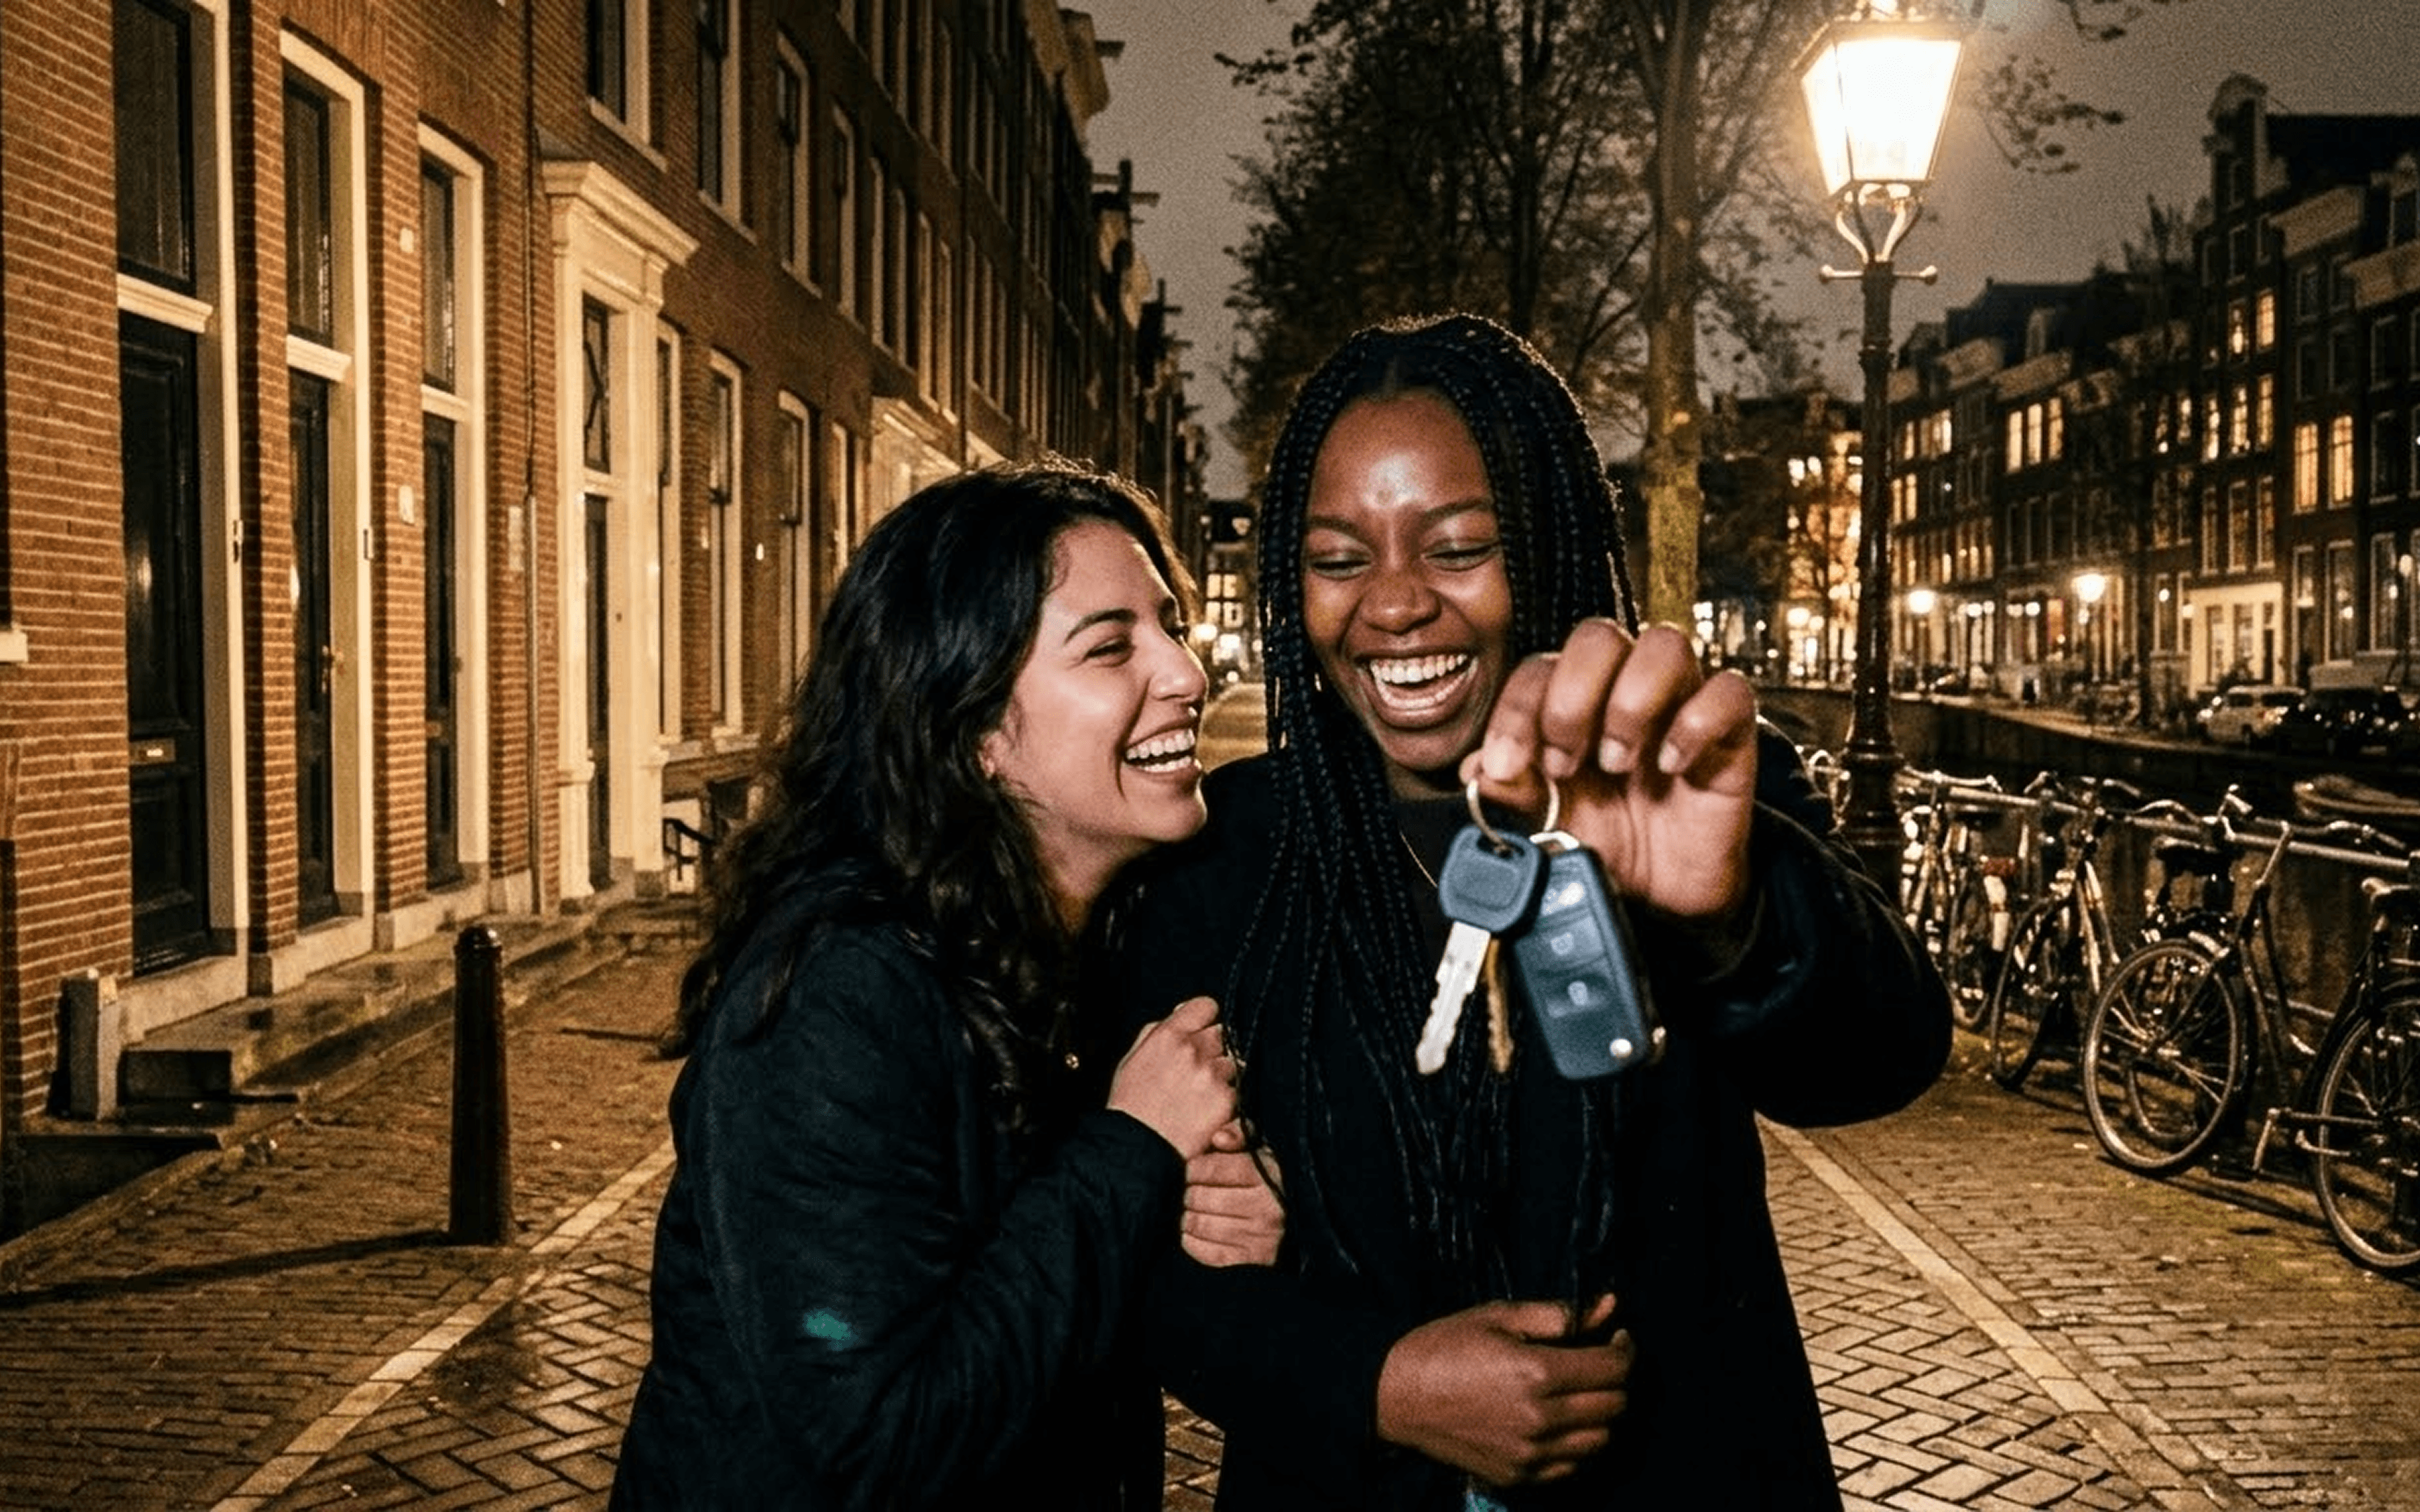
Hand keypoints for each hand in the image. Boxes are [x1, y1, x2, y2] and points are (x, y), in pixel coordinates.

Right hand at [1106, 996, 1235, 1161]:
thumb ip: (1157, 1030)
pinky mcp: (1227, 1101)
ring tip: (1201, 1096)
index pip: (1206, 1006)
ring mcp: (1213, 1075)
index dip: (1204, 1020)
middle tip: (1198, 1072)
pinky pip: (1239, 1089)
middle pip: (1223, 1033)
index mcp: (1169, 1035)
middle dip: (1213, 1049)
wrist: (1136, 1151)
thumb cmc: (1131, 1106)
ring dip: (1224, 1075)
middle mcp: (1193, 1050)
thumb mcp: (1132, 1059)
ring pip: (1234, 1061)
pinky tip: (1209, 1112)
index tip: (1199, 1035)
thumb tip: (1182, 1011)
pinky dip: (1229, 1100)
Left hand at [1180, 1121, 1284, 1266]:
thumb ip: (1241, 1133)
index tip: (1194, 1170)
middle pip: (1201, 1198)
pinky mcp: (1254, 1261)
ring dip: (1188, 1217)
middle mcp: (1268, 1207)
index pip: (1211, 1168)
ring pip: (1200, 1225)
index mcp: (1269, 1174)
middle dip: (1190, 1193)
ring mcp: (1262, 1238)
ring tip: (1192, 1211)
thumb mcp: (1263, 1147)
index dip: (1195, 1168)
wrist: (1303, 1223)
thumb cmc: (1273, 1178)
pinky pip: (1207, 1253)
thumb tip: (1218, 1139)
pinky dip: (1192, 1242)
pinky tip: (1195, 1232)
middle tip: (1191, 1192)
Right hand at [1375, 1295, 1630, 1485]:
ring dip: (1601, 1413)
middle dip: (1616, 1379)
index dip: (1625, 1347)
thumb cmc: (1445, 1346)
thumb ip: (1558, 1314)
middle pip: (1615, 1406)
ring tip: (1579, 1391)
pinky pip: (1573, 1465)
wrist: (1396, 1395)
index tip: (1617, 1335)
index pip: (1614, 1368)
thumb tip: (1608, 1306)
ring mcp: (1530, 1453)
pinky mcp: (1519, 1474)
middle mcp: (1541, 1419)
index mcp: (1538, 1373)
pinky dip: (1578, 1443)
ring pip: (1600, 1440)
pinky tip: (1559, 1420)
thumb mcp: (1499, 1315)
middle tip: (1598, 1360)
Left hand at [1463, 620, 1755, 921]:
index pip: (1539, 668)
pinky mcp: (1731, 731)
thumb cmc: (1604, 843)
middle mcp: (1625, 688)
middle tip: (1565, 764)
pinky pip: (1729, 690)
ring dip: (1631, 702)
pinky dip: (1696, 722)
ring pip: (1665, 644)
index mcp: (1574, 701)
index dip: (1515, 711)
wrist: (1663, 896)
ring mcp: (1681, 703)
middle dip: (1571, 698)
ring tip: (1619, 763)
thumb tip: (1474, 769)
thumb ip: (1508, 794)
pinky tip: (1672, 766)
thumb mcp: (1544, 824)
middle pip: (1599, 636)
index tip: (1505, 767)